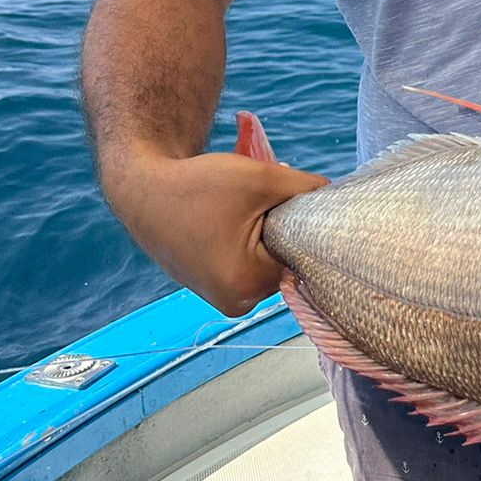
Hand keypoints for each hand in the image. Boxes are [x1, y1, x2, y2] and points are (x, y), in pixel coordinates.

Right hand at [107, 148, 328, 317]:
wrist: (143, 190)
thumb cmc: (199, 185)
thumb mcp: (263, 178)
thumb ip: (308, 189)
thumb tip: (337, 198)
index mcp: (248, 284)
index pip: (302, 255)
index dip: (304, 223)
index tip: (295, 199)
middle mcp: (236, 302)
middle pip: (286, 261)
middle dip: (284, 227)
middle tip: (264, 198)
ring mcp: (223, 299)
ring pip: (268, 261)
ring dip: (268, 233)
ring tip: (244, 206)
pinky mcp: (214, 288)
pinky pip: (249, 263)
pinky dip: (250, 240)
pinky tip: (233, 217)